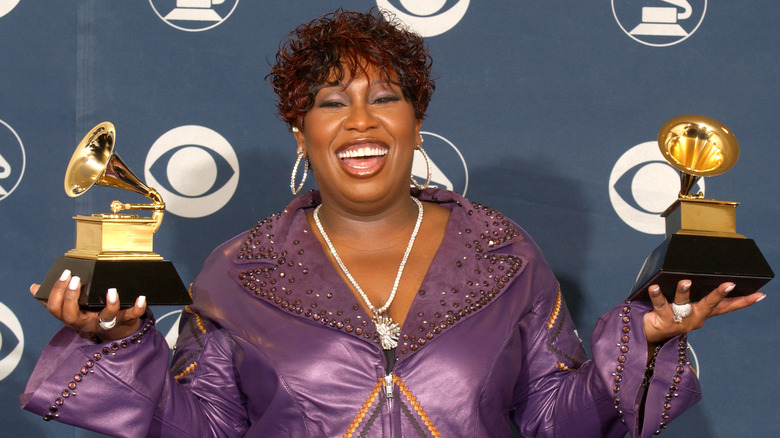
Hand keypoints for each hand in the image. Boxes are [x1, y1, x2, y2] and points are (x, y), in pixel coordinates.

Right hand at [30, 269, 146, 341]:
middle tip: (75, 279)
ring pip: (106, 317)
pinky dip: (137, 307)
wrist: (117, 332)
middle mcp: (87, 323)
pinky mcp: (126, 321)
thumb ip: (56, 299)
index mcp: (72, 317)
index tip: (65, 274)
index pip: (56, 309)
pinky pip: (132, 316)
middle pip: (72, 316)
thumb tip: (35, 288)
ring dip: (109, 304)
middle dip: (71, 297)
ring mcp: (107, 323)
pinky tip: (141, 297)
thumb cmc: (92, 314)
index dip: (57, 292)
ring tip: (111, 290)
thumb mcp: (73, 309)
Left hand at [643, 280, 764, 343]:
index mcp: (703, 312)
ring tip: (686, 281)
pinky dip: (657, 295)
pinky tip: (655, 286)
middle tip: (729, 284)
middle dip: (719, 294)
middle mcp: (694, 317)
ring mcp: (680, 321)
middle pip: (709, 304)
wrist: (650, 334)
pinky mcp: (664, 322)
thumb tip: (694, 271)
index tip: (759, 295)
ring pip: (683, 303)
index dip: (743, 302)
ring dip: (684, 291)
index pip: (726, 306)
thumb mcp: (684, 304)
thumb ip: (690, 292)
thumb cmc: (668, 314)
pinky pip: (660, 305)